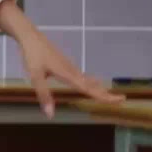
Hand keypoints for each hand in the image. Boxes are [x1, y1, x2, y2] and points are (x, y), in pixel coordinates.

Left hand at [0, 0, 121, 116]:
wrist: (30, 36)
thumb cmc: (32, 56)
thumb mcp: (36, 77)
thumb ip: (44, 95)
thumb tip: (50, 115)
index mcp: (68, 74)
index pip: (89, 89)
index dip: (104, 96)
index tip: (120, 99)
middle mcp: (72, 70)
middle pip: (92, 84)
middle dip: (105, 93)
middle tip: (121, 99)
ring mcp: (69, 66)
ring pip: (87, 79)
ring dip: (98, 88)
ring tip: (108, 94)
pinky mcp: (65, 64)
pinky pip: (81, 75)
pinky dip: (90, 81)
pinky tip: (91, 82)